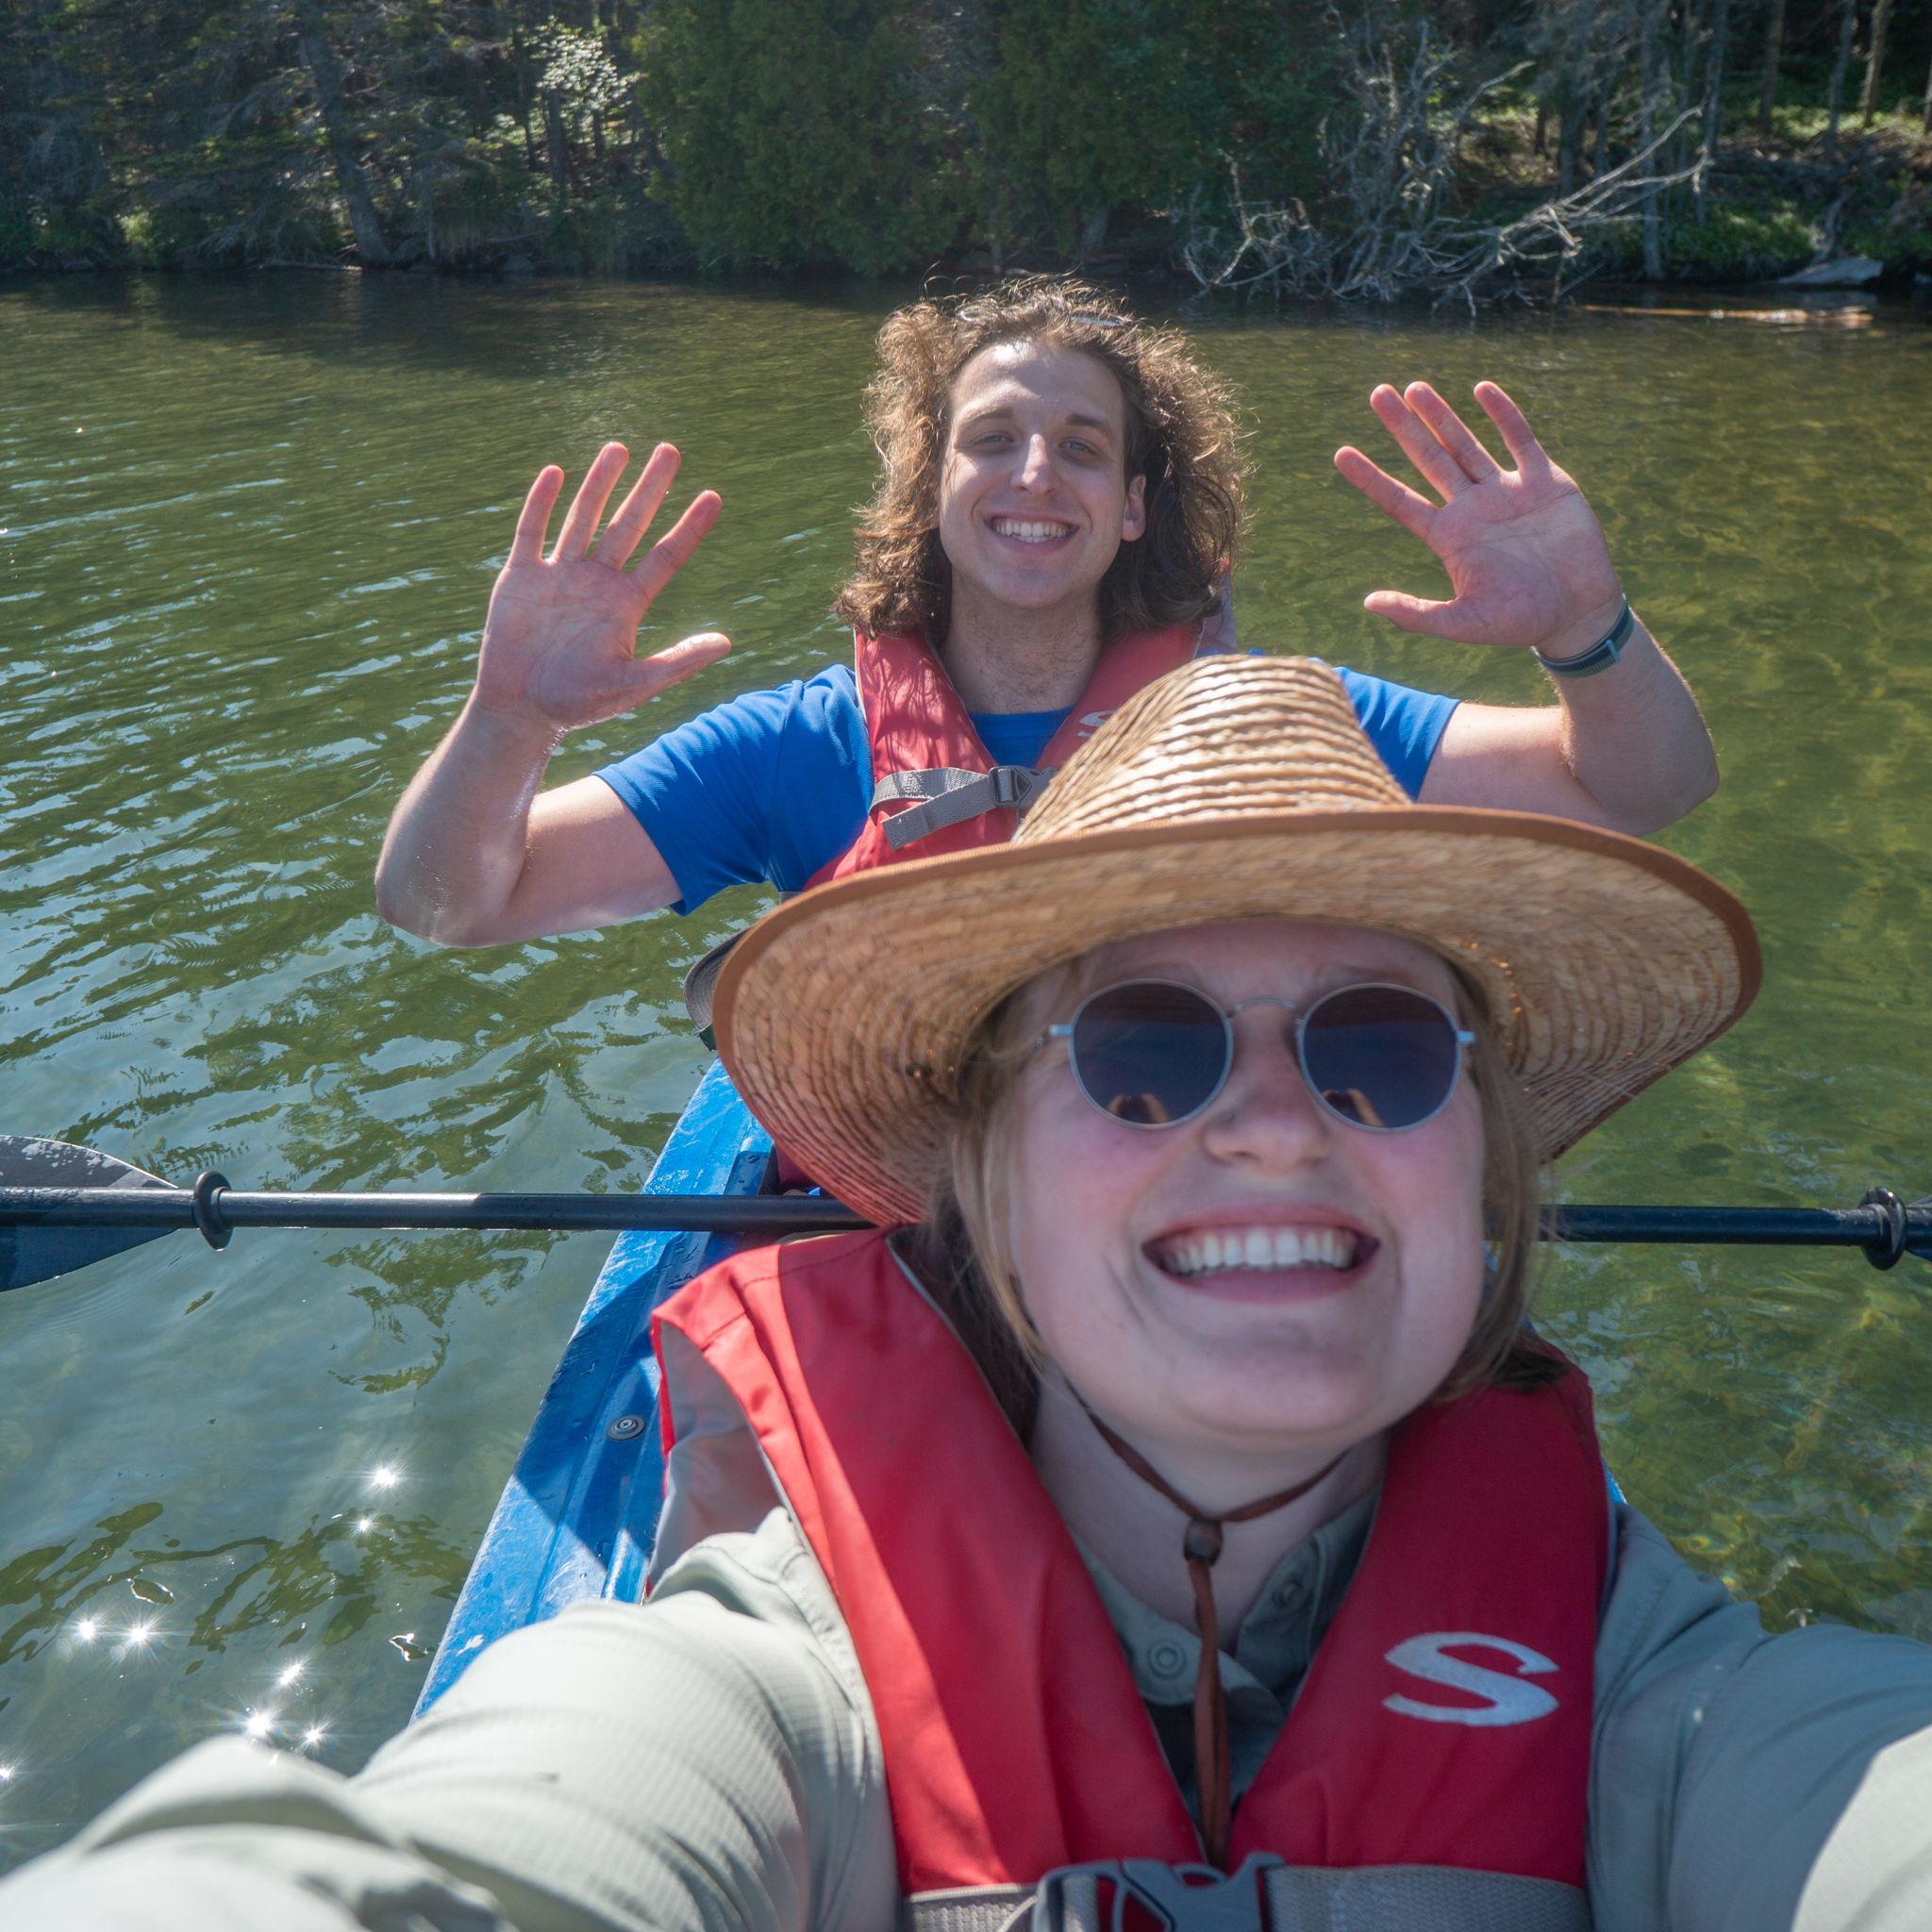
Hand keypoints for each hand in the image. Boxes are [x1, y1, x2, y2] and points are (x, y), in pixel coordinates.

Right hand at [473, 443, 729, 730]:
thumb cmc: (580, 704)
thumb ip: (678, 661)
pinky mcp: (521, 576)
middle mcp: (597, 582)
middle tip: (671, 450)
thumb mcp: (635, 683)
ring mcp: (559, 575)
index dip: (689, 528)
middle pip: (629, 524)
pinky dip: (542, 503)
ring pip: (584, 517)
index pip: (665, 557)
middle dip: (650, 488)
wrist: (523, 710)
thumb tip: (727, 642)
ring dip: (600, 483)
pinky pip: (532, 531)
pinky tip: (556, 474)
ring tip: (619, 448)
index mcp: (626, 604)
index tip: (713, 496)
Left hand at [1334, 383, 1623, 659]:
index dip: (1371, 478)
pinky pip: (1520, 440)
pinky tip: (1481, 389)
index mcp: (1449, 538)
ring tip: (1414, 387)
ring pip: (1465, 444)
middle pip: (1428, 460)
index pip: (1400, 501)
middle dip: (1403, 428)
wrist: (1577, 612)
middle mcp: (1472, 509)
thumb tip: (1367, 602)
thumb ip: (1417, 615)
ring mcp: (1507, 492)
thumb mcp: (1463, 623)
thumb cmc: (1520, 623)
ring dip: (1441, 416)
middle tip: (1378, 393)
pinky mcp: (1545, 482)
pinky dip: (1503, 414)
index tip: (1340, 453)